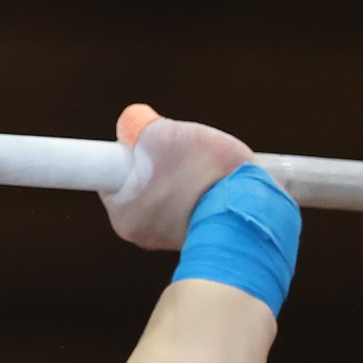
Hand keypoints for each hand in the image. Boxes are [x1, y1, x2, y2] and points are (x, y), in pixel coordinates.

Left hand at [100, 104, 253, 250]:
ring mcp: (170, 240)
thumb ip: (139, 125)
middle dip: (160, 165)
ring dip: (183, 178)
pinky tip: (216, 182)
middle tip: (179, 151)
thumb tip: (130, 123)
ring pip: (169, 196)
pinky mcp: (198, 238)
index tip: (143, 144)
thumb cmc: (205, 177)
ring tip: (204, 167)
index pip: (111, 179)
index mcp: (124, 215)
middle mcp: (142, 234)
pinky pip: (192, 209)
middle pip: (142, 185)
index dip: (128, 155)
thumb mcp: (166, 134)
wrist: (252, 212)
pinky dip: (201, 194)